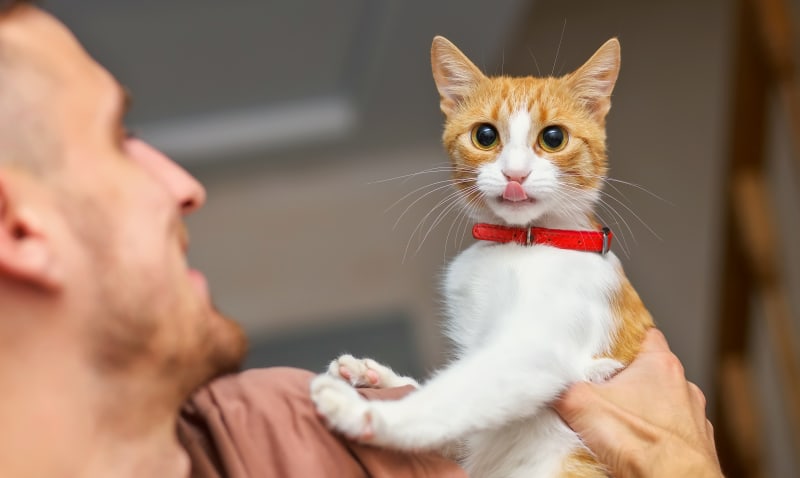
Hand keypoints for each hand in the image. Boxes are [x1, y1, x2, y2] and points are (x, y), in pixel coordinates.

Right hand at [553, 329, 722, 477]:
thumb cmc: (641, 443)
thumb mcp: (581, 404)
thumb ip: (562, 387)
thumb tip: (549, 384)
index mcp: (661, 364)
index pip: (643, 334)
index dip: (621, 339)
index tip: (603, 348)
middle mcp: (683, 388)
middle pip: (648, 373)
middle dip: (624, 382)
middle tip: (598, 393)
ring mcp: (693, 420)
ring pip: (661, 406)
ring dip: (640, 413)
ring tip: (614, 427)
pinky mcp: (695, 450)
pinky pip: (668, 437)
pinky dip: (652, 441)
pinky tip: (632, 450)